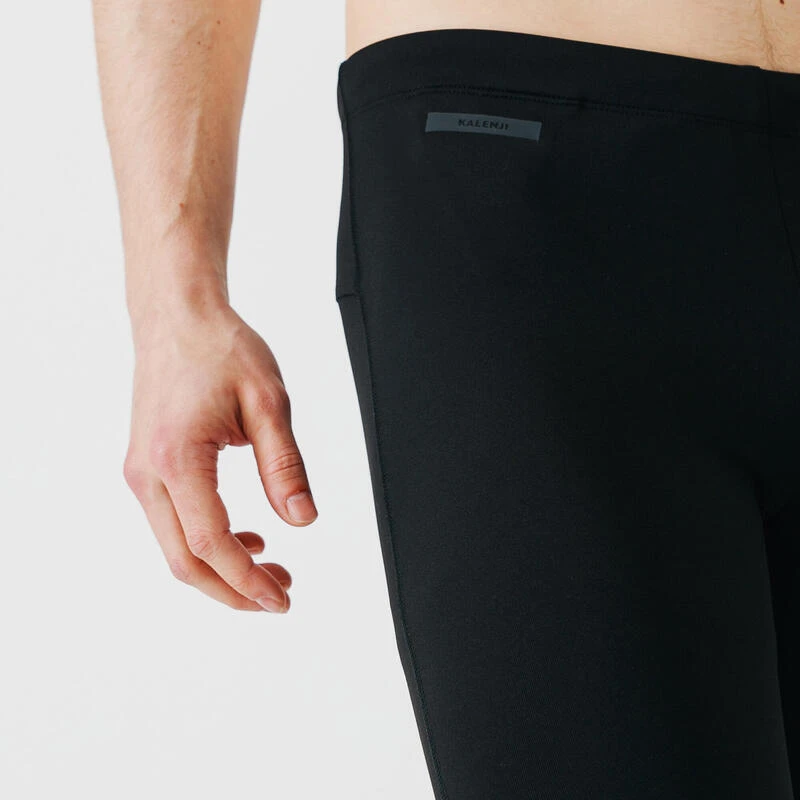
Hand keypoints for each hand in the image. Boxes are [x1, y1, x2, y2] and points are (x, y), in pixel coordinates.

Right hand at [122, 299, 316, 612]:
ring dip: (221, 569)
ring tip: (272, 569)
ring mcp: (141, 473)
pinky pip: (173, 523)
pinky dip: (206, 544)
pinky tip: (246, 538)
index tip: (282, 599)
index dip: (247, 581)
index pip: (211, 544)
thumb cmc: (220, 349)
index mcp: (178, 459)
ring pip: (175, 548)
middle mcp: (148, 474)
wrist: (177, 317)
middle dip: (233, 590)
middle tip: (280, 595)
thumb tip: (303, 520)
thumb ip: (285, 466)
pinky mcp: (147, 467)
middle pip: (184, 561)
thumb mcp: (268, 403)